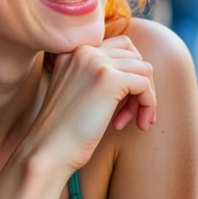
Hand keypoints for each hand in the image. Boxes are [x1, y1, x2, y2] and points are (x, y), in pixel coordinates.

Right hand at [25, 35, 155, 173]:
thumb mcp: (79, 91)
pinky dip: (149, 105)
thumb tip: (143, 71)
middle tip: (130, 114)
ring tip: (132, 121)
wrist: (48, 151)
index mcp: (73, 49)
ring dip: (144, 98)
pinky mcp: (109, 80)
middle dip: (139, 85)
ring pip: (143, 70)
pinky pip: (145, 85)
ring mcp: (96, 62)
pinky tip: (137, 125)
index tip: (124, 103)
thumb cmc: (64, 130)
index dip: (129, 75)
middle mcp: (83, 49)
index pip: (120, 47)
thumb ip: (100, 74)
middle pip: (134, 56)